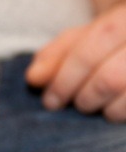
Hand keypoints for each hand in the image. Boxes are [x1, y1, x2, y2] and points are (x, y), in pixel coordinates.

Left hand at [26, 3, 125, 121]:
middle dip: (84, 97)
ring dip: (106, 110)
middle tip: (75, 104)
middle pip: (111, 78)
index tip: (49, 100)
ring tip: (96, 106)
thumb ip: (58, 53)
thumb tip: (34, 78)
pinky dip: (123, 115)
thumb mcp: (87, 36)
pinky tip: (115, 111)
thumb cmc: (117, 39)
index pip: (92, 47)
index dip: (65, 78)